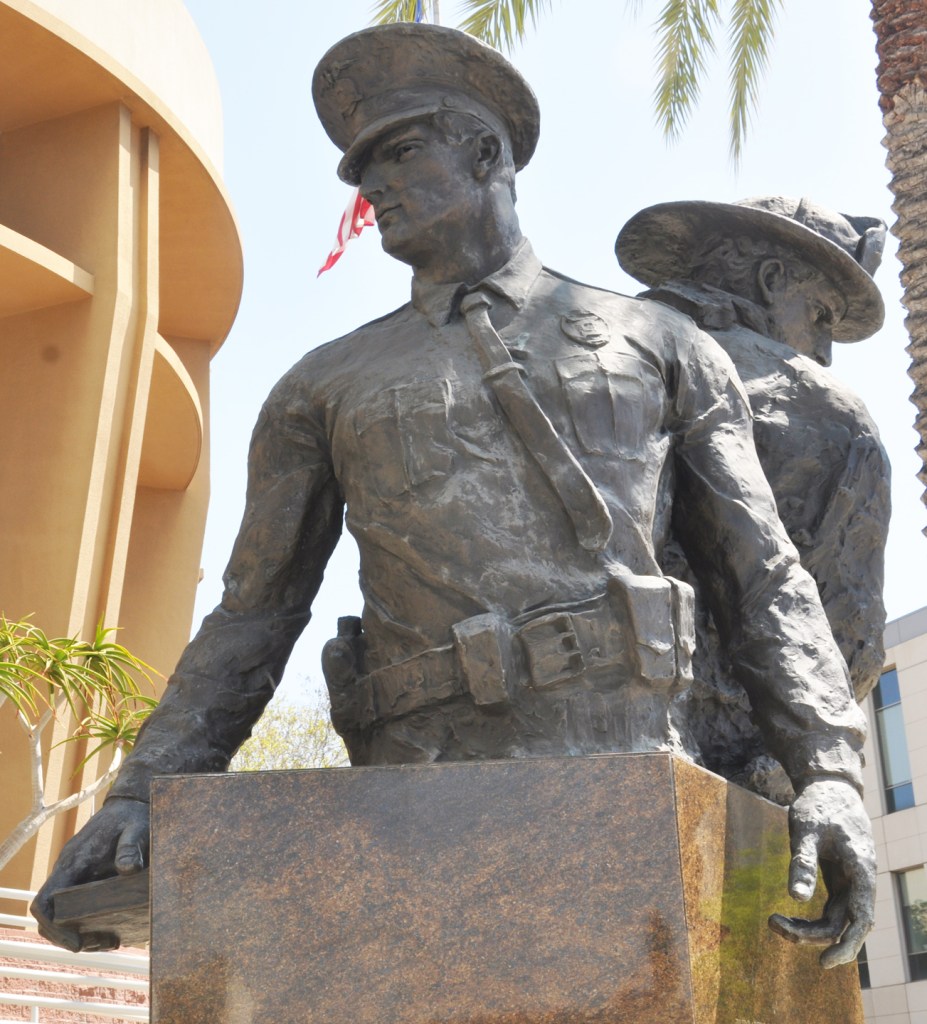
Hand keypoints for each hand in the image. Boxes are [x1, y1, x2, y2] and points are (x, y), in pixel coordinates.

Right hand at [30, 797, 149, 951]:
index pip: (44, 902)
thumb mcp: (137, 828)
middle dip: (70, 937)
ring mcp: (75, 876)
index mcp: (72, 862)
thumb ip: (131, 846)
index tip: (77, 943)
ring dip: (82, 933)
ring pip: (64, 915)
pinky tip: (115, 929)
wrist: (132, 805)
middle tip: (105, 943)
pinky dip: (90, 923)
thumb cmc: (133, 816)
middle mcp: (67, 871)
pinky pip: (78, 907)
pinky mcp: (86, 879)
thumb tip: (128, 869)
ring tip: (113, 941)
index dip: (54, 927)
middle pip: (52, 916)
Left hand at [768, 778, 875, 967]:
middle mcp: (860, 880)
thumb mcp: (806, 829)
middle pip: (844, 924)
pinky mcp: (839, 880)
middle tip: (775, 926)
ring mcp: (851, 882)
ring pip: (836, 920)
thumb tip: (796, 898)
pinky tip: (788, 919)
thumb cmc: (818, 805)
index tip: (824, 961)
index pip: (861, 918)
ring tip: (774, 922)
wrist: (829, 786)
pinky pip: (830, 910)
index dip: (846, 944)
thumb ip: (803, 862)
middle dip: (813, 935)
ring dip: (809, 928)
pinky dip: (811, 918)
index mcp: (860, 869)